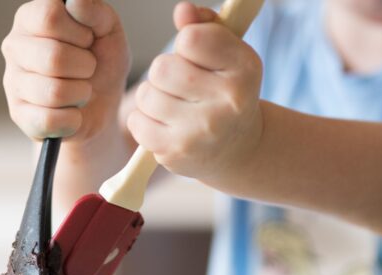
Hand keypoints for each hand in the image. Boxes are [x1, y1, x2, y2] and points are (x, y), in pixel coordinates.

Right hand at [2, 0, 130, 141]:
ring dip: (81, 94)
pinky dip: (73, 120)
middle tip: (88, 68)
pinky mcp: (18, 115)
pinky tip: (73, 113)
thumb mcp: (108, 31)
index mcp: (31, 18)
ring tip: (81, 90)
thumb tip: (75, 2)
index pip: (49, 17)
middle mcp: (14, 47)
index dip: (80, 33)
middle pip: (53, 57)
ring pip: (54, 92)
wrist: (103, 106)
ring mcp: (13, 82)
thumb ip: (95, 11)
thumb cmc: (101, 62)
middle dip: (85, 67)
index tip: (88, 40)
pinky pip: (49, 121)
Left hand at [128, 2, 263, 183]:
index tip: (198, 57)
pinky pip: (137, 122)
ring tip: (173, 106)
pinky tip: (164, 125)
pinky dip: (144, 121)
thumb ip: (205, 26)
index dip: (187, 44)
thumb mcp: (227, 55)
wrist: (237, 148)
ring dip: (153, 97)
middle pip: (162, 68)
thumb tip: (183, 11)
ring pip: (147, 95)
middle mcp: (228, 102)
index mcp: (244, 69)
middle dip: (164, 72)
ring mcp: (201, 131)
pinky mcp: (177, 153)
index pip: (191, 39)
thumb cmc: (226, 92)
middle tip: (181, 86)